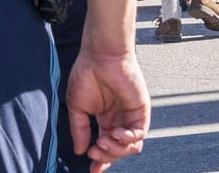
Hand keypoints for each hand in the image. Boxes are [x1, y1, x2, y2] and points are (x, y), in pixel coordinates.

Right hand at [65, 48, 149, 172]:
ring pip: (131, 147)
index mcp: (105, 120)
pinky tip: (115, 132)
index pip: (106, 147)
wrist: (100, 56)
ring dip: (116, 150)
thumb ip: (80, 130)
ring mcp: (131, 115)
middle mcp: (119, 119)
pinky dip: (127, 139)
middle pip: (119, 151)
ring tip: (103, 140)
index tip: (92, 170)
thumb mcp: (77, 107)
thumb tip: (80, 150)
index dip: (100, 161)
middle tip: (94, 150)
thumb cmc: (88, 74)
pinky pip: (140, 134)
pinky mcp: (141, 109)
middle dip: (106, 156)